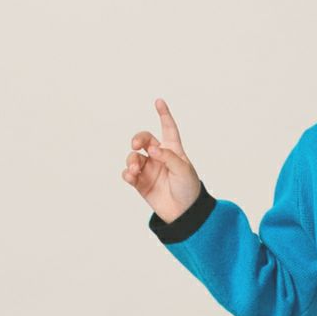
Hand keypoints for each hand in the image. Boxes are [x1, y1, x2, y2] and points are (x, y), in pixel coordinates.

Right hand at [122, 99, 200, 222]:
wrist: (185, 213)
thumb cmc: (189, 190)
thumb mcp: (183, 171)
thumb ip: (168, 157)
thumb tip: (151, 148)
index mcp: (173, 151)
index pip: (168, 129)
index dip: (164, 115)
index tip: (159, 101)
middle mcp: (159, 157)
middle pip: (144, 140)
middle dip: (138, 139)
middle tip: (136, 145)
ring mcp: (149, 170)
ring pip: (134, 157)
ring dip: (131, 160)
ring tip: (135, 169)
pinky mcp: (141, 183)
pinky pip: (128, 174)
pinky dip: (127, 173)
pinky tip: (131, 176)